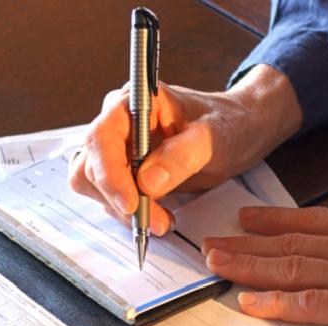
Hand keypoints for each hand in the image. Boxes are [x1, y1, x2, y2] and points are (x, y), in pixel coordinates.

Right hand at [69, 65, 300, 234]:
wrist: (237, 133)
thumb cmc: (226, 124)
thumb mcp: (213, 137)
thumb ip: (182, 156)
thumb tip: (148, 182)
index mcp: (134, 103)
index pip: (101, 139)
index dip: (109, 174)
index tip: (131, 203)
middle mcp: (118, 124)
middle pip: (90, 167)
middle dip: (119, 200)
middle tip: (156, 221)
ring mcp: (118, 149)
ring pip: (95, 188)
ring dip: (124, 211)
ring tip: (163, 219)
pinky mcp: (124, 172)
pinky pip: (111, 198)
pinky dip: (130, 214)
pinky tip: (159, 215)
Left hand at [202, 182, 327, 325]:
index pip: (314, 222)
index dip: (276, 220)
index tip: (247, 217)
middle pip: (291, 244)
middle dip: (247, 245)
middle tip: (210, 244)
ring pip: (292, 269)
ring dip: (249, 268)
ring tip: (215, 266)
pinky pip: (311, 304)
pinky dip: (277, 304)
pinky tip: (249, 303)